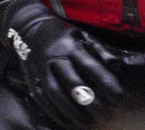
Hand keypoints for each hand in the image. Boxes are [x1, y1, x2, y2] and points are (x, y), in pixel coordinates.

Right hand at [0, 0, 122, 127]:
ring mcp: (40, 68)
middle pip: (73, 83)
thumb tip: (117, 67)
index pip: (90, 67)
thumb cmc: (58, 31)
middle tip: (106, 116)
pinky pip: (40, 96)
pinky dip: (52, 111)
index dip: (106, 83)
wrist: (25, 25)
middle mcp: (54, 57)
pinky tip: (65, 121)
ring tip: (86, 123)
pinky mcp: (31, 76)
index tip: (118, 98)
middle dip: (91, 102)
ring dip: (71, 111)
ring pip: (55, 93)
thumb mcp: (80, 33)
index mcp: (69, 46)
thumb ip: (99, 49)